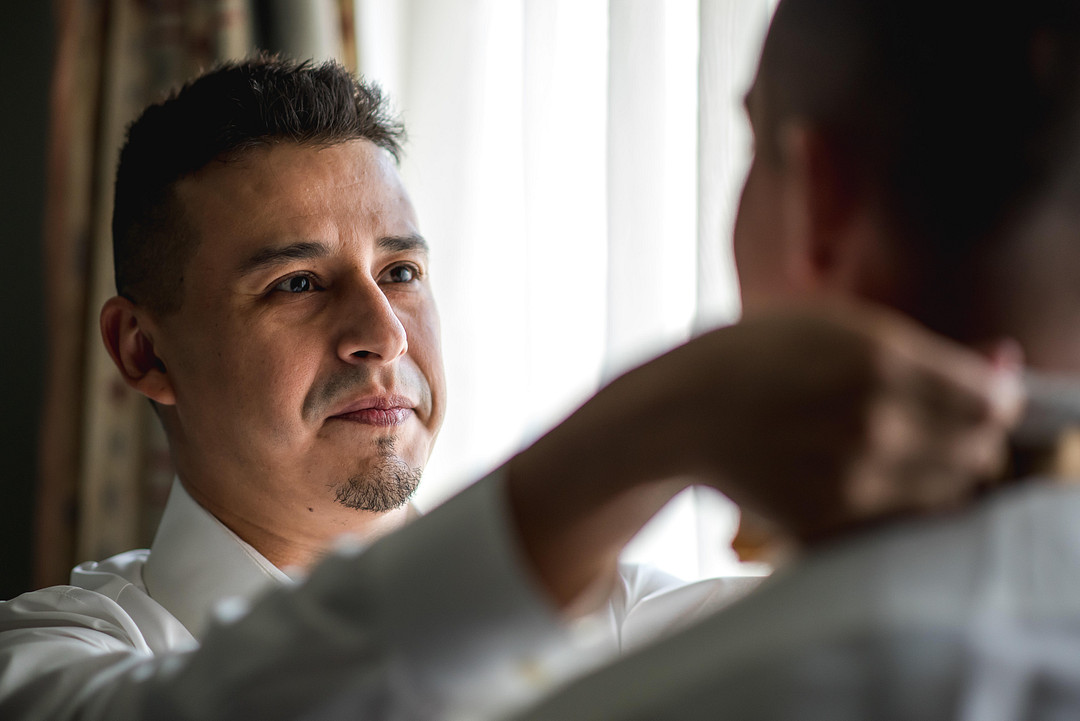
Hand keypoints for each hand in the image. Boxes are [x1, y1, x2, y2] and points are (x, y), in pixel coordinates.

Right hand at [506, 301, 1022, 607]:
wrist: (681, 412)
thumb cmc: (759, 356)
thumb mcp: (839, 325)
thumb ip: (925, 348)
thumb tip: (1005, 364)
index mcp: (881, 362)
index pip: (992, 403)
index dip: (989, 403)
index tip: (971, 403)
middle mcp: (875, 424)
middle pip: (978, 455)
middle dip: (965, 442)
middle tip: (927, 430)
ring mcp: (851, 482)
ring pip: (945, 498)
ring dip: (933, 479)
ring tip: (886, 455)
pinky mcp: (826, 523)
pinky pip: (896, 527)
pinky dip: (891, 510)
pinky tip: (857, 481)